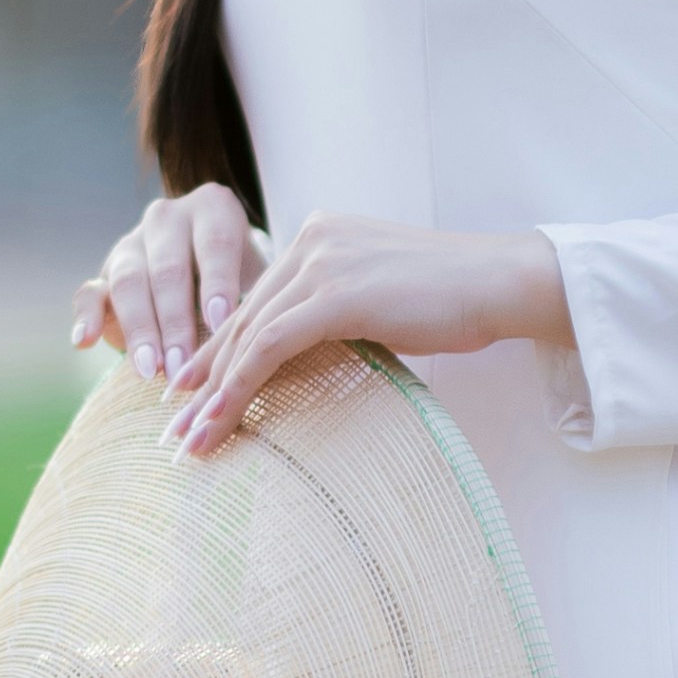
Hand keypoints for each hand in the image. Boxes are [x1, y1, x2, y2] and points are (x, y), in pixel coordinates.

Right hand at [72, 184, 256, 388]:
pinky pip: (90, 292)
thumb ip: (256, 302)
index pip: (214, 244)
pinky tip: (84, 341)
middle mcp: (168, 219)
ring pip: (129, 282)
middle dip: (175, 323)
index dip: (218, 285)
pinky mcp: (104, 273)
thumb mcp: (259, 279)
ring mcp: (131, 243)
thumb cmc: (245, 279)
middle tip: (184, 367)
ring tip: (151, 370)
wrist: (210, 273)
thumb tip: (260, 346)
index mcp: (212, 209)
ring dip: (139, 330)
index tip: (220, 324)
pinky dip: (86, 317)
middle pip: (168, 269)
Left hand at [165, 211, 571, 456]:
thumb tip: (308, 357)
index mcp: (319, 237)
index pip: (255, 302)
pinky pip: (271, 345)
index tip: (191, 396)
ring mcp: (321, 261)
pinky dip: (240, 385)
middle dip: (204, 379)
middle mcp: (311, 240)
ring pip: (248, 335)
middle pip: (241, 319)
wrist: (501, 282)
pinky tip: (222, 419)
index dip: (217, 354)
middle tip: (175, 429)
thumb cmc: (454, 301)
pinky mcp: (336, 292)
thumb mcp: (380, 301)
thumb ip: (338, 314)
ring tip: (190, 440)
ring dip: (214, 394)